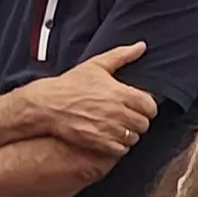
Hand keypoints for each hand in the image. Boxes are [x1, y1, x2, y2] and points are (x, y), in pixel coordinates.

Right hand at [25, 42, 155, 151]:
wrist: (48, 104)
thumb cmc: (72, 84)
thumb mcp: (96, 65)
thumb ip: (122, 55)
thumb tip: (141, 46)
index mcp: (119, 93)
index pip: (149, 106)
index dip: (148, 107)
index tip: (142, 107)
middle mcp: (116, 112)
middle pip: (144, 123)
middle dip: (140, 120)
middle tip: (131, 117)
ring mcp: (107, 129)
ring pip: (133, 138)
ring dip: (131, 134)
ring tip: (122, 128)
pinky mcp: (98, 142)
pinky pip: (120, 150)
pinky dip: (120, 146)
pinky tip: (113, 137)